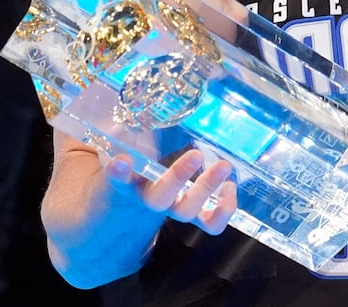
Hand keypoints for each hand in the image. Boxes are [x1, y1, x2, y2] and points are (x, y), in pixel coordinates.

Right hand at [103, 149, 237, 234]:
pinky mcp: (193, 214)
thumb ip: (128, 137)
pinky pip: (209, 223)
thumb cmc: (135, 168)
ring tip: (223, 166)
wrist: (135, 202)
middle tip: (195, 154)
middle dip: (177, 176)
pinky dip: (223, 210)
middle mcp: (149, 198)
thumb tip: (125, 124)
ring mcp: (172, 208)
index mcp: (127, 182)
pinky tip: (230, 186)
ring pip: (186, 210)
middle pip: (159, 197)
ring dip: (206, 188)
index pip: (117, 178)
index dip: (119, 172)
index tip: (121, 161)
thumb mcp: (127, 151)